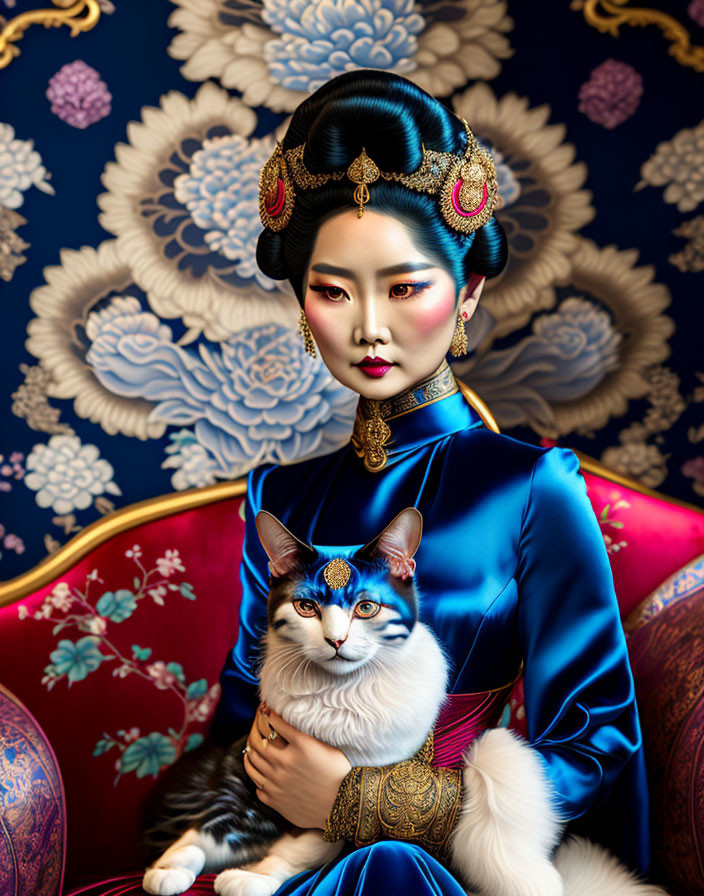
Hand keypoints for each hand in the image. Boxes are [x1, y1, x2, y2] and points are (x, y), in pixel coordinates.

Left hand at [243, 705, 351, 828]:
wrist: (343, 805)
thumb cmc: (338, 773)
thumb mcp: (323, 746)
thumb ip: (302, 734)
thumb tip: (286, 722)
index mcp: (298, 746)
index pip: (272, 723)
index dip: (267, 713)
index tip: (265, 709)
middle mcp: (284, 763)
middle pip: (256, 742)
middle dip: (254, 730)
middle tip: (256, 726)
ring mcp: (276, 783)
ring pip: (252, 763)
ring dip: (250, 752)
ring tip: (253, 748)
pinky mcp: (275, 801)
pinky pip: (257, 786)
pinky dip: (257, 777)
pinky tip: (261, 773)